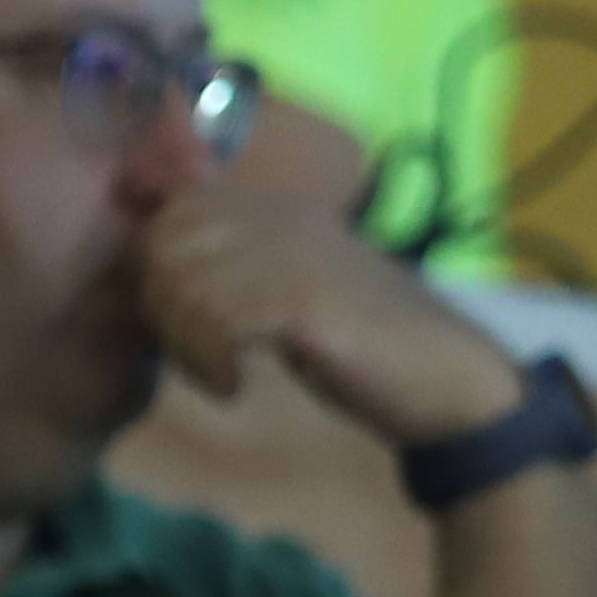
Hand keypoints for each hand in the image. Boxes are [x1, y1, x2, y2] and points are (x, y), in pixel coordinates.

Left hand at [130, 143, 523, 456]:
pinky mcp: (304, 298)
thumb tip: (150, 276)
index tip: (177, 323)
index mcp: (277, 209)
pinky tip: (235, 388)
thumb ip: (230, 271)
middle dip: (160, 306)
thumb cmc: (364, 346)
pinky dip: (211, 364)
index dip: (153, 267)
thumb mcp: (286, 294)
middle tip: (194, 354)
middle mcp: (282, 216)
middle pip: (165, 241)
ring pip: (183, 281)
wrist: (446, 378)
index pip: (173, 208)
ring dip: (185, 343)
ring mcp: (295, 252)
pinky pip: (216, 319)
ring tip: (219, 375)